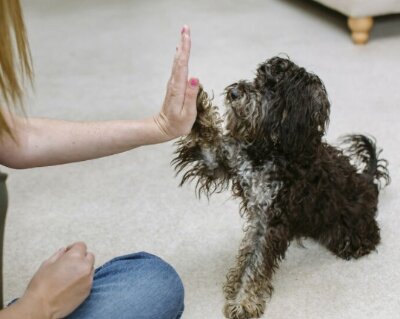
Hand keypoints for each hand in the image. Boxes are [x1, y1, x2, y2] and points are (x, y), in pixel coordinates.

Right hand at [20, 242, 94, 318]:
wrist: (42, 306)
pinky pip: (89, 280)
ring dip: (83, 269)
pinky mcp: (88, 290)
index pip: (81, 246)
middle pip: (89, 256)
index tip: (68, 252)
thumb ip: (59, 255)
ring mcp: (88, 279)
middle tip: (70, 264)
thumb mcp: (47, 264)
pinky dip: (83, 280)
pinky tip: (72, 285)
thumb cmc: (41, 285)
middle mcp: (85, 266)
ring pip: (90, 268)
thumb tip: (64, 251)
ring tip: (70, 276)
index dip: (73, 248)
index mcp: (75, 257)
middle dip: (81, 257)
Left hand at [154, 25, 199, 139]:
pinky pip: (177, 67)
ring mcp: (173, 84)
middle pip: (179, 59)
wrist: (162, 129)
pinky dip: (180, 56)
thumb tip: (194, 78)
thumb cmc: (177, 124)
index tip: (187, 34)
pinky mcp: (175, 86)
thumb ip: (191, 95)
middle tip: (185, 28)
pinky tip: (180, 51)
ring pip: (178, 62)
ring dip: (181, 47)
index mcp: (178, 88)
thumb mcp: (187, 113)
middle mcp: (174, 83)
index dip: (185, 48)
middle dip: (183, 43)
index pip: (183, 64)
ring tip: (184, 35)